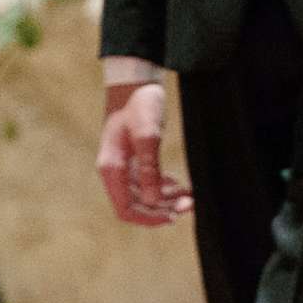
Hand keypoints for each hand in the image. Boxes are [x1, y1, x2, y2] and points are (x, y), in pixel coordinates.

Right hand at [95, 81, 190, 225]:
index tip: (172, 218)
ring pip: (143, 195)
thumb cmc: (141, 105)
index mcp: (111, 168)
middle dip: (162, 210)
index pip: (126, 208)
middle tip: (190, 205)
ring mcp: (123, 166)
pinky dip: (164, 188)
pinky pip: (147, 183)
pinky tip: (182, 187)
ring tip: (191, 198)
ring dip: (165, 200)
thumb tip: (153, 200)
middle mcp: (113, 172)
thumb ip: (149, 169)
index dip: (148, 218)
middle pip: (136, 204)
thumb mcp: (148, 135)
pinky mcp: (133, 160)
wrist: (135, 83)